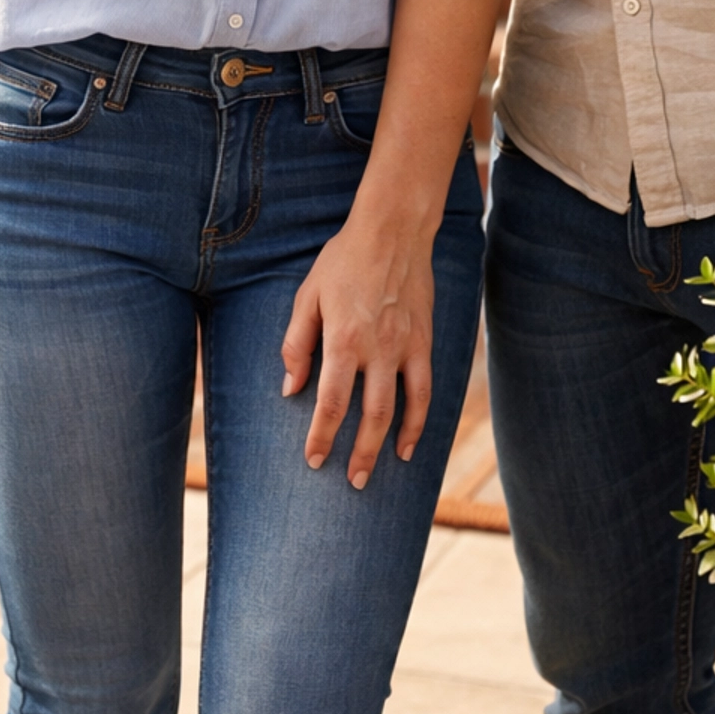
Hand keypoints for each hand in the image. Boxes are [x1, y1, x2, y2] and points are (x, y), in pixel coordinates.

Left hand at [283, 214, 436, 486]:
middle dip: (356, 454)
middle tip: (349, 482)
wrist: (392, 231)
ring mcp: (404, 347)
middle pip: (367, 416)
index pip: (329, 402)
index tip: (313, 459)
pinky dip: (420, 422)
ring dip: (386, 447)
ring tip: (375, 473)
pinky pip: (425, 390)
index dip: (320, 435)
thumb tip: (289, 387)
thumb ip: (296, 342)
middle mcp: (376, 349)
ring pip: (398, 410)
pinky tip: (410, 443)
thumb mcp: (308, 295)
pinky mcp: (424, 342)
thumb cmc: (343, 260)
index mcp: (342, 338)